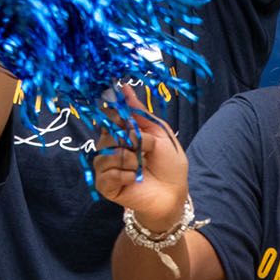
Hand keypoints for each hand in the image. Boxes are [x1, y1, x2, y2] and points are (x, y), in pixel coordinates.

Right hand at [90, 93, 189, 232]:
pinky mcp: (105, 186)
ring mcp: (105, 168)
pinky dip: (126, 175)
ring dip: (131, 159)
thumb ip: (139, 111)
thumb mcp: (158, 132)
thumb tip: (124, 87)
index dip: (119, 116)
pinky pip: (108, 174)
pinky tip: (135, 179)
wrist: (174, 192)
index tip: (132, 120)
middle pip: (108, 134)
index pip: (109, 117)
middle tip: (145, 149)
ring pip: (107, 154)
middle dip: (132, 139)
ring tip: (142, 166)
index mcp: (121, 133)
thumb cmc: (169, 163)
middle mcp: (109, 148)